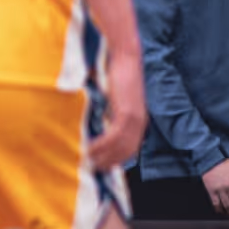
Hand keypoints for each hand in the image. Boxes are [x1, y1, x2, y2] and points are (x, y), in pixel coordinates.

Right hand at [89, 49, 146, 170]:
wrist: (125, 59)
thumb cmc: (118, 77)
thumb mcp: (117, 101)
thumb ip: (112, 115)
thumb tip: (100, 126)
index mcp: (140, 122)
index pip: (131, 150)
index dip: (117, 160)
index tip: (103, 167)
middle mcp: (140, 123)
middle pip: (126, 153)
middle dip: (109, 163)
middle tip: (93, 169)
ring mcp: (135, 120)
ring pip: (119, 148)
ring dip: (103, 157)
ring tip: (87, 162)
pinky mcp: (126, 114)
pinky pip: (113, 137)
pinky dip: (101, 145)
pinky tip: (89, 148)